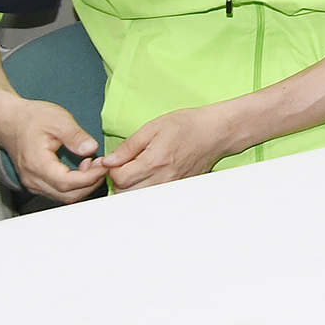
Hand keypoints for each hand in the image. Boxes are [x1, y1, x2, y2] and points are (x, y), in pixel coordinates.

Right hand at [0, 93, 106, 202]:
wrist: (13, 122)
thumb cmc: (32, 119)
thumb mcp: (58, 120)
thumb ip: (76, 136)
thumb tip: (91, 148)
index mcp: (37, 164)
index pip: (67, 182)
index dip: (90, 177)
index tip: (105, 165)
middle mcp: (33, 179)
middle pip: (68, 195)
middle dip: (90, 182)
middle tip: (102, 164)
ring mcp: (33, 183)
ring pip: (64, 196)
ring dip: (84, 185)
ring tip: (93, 164)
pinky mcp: (37, 183)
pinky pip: (59, 191)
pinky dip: (75, 185)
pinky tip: (83, 168)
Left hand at [97, 101, 244, 189]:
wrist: (217, 132)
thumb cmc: (187, 125)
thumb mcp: (153, 127)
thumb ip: (128, 146)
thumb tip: (108, 161)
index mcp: (155, 160)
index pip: (118, 178)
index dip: (112, 168)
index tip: (118, 159)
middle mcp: (163, 178)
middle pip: (125, 192)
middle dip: (120, 180)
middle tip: (127, 165)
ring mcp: (171, 187)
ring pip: (137, 198)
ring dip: (131, 187)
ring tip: (138, 171)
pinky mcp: (177, 190)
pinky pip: (152, 198)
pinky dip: (145, 191)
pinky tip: (150, 177)